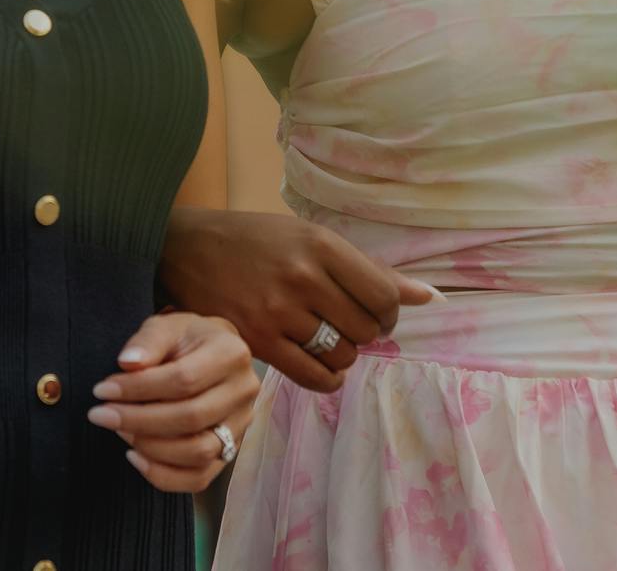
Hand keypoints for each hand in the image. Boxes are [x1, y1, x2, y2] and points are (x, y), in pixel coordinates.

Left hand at [88, 312, 257, 492]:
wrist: (211, 355)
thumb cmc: (185, 341)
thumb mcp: (166, 327)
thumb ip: (148, 341)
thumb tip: (128, 363)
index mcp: (232, 353)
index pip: (184, 379)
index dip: (138, 389)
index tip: (102, 390)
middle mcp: (244, 391)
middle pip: (191, 418)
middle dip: (138, 420)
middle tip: (101, 415)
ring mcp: (241, 425)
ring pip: (198, 452)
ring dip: (150, 447)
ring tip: (121, 430)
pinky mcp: (231, 451)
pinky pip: (198, 478)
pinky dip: (163, 475)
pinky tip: (136, 457)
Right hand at [160, 207, 436, 392]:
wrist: (186, 249)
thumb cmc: (258, 240)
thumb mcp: (312, 238)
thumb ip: (371, 270)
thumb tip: (430, 297)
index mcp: (321, 245)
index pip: (384, 294)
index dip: (391, 312)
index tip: (379, 313)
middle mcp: (302, 277)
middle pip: (366, 328)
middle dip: (368, 334)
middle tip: (352, 326)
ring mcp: (278, 312)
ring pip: (341, 354)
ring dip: (345, 355)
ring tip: (330, 340)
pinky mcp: (257, 342)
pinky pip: (312, 376)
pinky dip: (328, 378)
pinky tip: (323, 365)